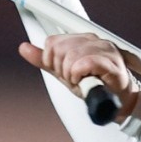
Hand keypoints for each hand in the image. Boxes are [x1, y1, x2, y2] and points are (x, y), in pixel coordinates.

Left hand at [20, 33, 140, 115]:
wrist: (117, 103)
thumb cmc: (94, 86)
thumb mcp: (64, 72)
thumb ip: (45, 61)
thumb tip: (24, 47)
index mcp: (82, 39)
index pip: (53, 42)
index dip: (52, 61)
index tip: (63, 72)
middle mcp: (94, 39)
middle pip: (59, 48)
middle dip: (61, 69)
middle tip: (73, 79)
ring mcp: (104, 49)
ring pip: (70, 56)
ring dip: (71, 75)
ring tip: (81, 81)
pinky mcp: (111, 62)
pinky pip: (84, 63)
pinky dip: (79, 75)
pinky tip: (84, 81)